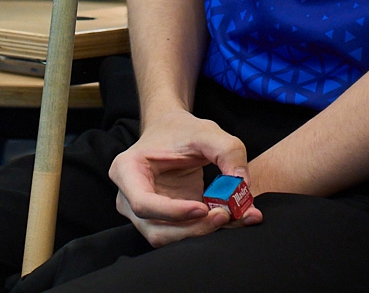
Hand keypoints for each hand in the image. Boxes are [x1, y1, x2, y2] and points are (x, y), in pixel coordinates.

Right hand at [108, 110, 264, 246]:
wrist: (172, 132)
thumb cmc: (181, 130)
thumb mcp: (206, 131)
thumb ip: (228, 151)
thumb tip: (242, 184)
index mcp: (127, 171)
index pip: (144, 203)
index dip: (173, 212)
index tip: (202, 208)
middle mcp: (129, 198)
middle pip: (157, 229)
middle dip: (194, 228)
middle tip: (226, 214)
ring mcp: (144, 214)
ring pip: (169, 237)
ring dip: (201, 232)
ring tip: (232, 215)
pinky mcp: (163, 222)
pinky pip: (182, 234)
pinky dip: (206, 230)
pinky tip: (229, 218)